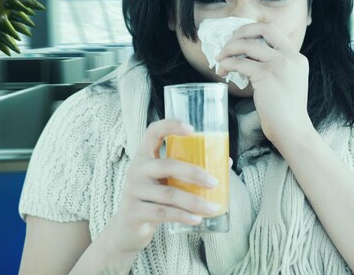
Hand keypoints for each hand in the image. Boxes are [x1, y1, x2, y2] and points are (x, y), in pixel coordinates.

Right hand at [102, 119, 221, 256]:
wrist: (127, 228)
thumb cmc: (153, 198)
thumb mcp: (165, 181)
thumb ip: (188, 172)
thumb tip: (226, 162)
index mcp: (144, 156)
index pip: (153, 132)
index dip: (170, 126)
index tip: (192, 129)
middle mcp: (136, 169)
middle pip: (167, 165)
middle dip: (194, 173)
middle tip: (214, 182)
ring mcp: (133, 191)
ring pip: (168, 194)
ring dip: (194, 201)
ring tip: (213, 207)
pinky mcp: (134, 212)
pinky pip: (163, 212)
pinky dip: (183, 216)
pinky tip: (197, 219)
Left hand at [216, 22, 314, 145]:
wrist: (292, 130)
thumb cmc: (286, 112)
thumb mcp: (288, 82)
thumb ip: (277, 67)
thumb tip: (248, 58)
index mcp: (297, 57)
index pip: (274, 30)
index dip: (254, 30)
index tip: (240, 38)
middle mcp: (290, 57)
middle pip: (263, 28)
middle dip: (242, 32)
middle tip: (228, 43)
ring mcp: (279, 64)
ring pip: (247, 45)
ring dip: (229, 49)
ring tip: (220, 59)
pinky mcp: (266, 75)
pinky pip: (240, 63)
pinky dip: (227, 64)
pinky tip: (222, 71)